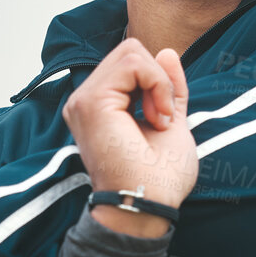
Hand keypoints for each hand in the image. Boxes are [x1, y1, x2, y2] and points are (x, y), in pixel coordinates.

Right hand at [61, 38, 197, 236]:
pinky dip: (157, 84)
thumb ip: (167, 87)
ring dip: (159, 84)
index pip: (130, 63)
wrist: (149, 204)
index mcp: (100, 106)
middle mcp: (85, 101)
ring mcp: (84, 100)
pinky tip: (157, 118)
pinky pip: (133, 64)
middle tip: (163, 118)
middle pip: (129, 51)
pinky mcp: (92, 102)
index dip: (157, 80)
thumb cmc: (160, 178)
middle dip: (158, 79)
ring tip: (159, 120)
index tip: (165, 119)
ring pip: (132, 53)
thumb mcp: (171, 119)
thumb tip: (167, 52)